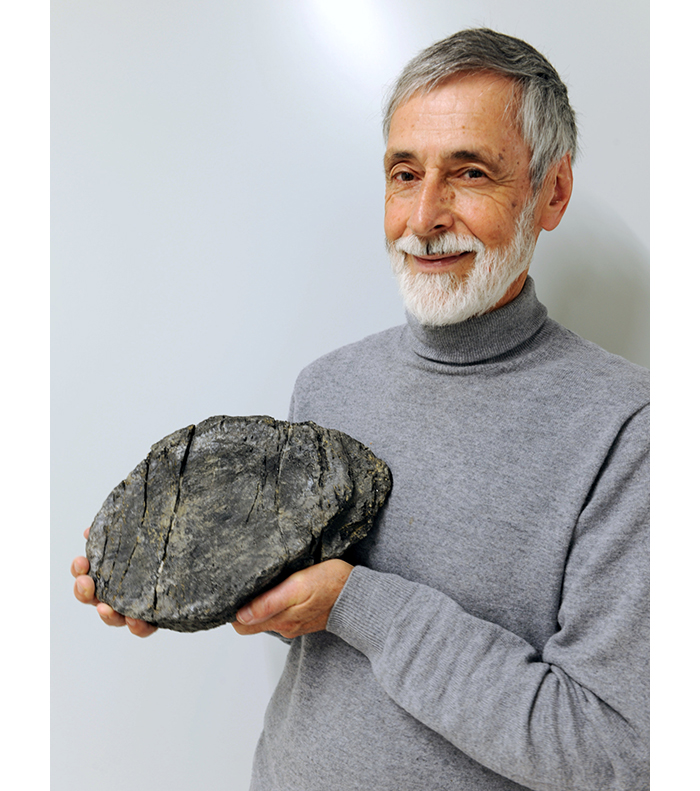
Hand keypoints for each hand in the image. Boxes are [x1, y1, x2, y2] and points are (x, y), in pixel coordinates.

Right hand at [71, 527, 157, 637]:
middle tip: (86, 582)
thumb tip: (91, 531)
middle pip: (94, 598)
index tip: (81, 561)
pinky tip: (135, 620)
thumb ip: (117, 530)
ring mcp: (136, 607)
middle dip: (84, 591)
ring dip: (106, 614)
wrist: (196, 553)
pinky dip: (137, 627)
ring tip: (106, 608)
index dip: (80, 570)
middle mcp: (121, 592)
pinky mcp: (156, 618)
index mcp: (114, 572)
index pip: (90, 573)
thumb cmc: (165, 542)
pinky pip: (143, 628)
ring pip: (114, 617)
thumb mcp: (144, 528)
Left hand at [232, 559, 352, 638]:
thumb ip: (269, 603)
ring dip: (260, 602)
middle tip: (243, 583)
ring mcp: (294, 622)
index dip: (233, 610)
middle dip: (244, 605)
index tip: (232, 592)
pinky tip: (280, 587)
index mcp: (280, 620)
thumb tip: (241, 615)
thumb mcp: (298, 587)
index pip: (241, 625)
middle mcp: (285, 625)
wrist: (361, 595)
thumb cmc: (332, 585)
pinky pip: (281, 611)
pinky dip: (276, 602)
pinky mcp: (303, 616)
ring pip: (266, 615)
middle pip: (251, 621)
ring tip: (260, 581)